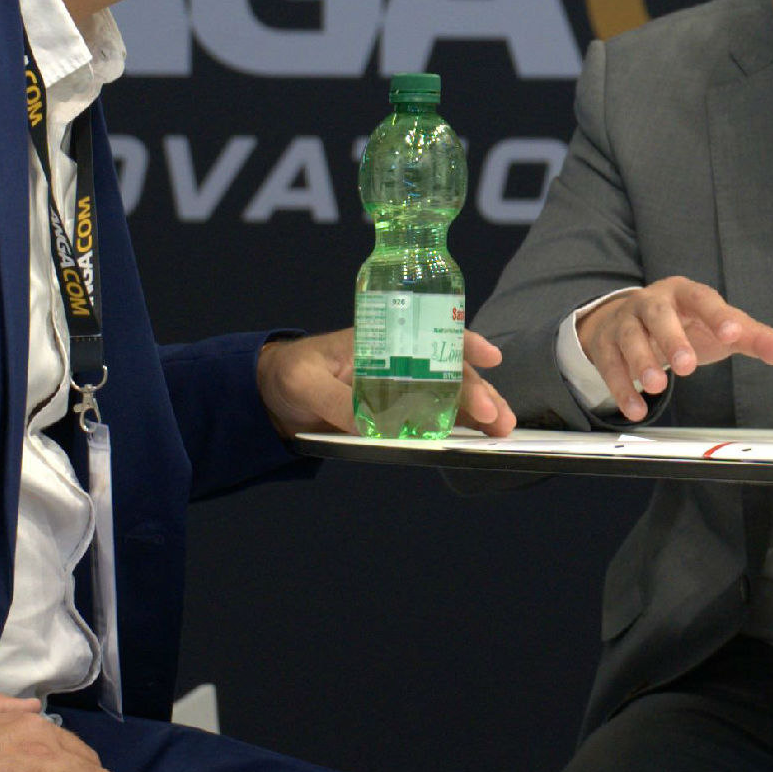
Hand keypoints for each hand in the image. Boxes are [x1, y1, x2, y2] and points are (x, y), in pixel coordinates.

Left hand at [258, 325, 516, 436]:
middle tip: (498, 418)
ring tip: (500, 432)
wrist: (272, 394)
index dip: (464, 342)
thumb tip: (374, 427)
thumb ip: (337, 403)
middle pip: (450, 370)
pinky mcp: (395, 412)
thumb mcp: (306, 385)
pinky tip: (475, 437)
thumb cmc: (290, 375)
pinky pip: (432, 417)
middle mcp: (399, 361)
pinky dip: (456, 425)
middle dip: (479, 391)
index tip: (490, 356)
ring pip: (449, 395)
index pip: (432, 334)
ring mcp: (400, 387)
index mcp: (382, 342)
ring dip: (477, 411)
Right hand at [575, 279, 772, 423]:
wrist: (626, 319)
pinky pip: (610, 364)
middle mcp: (653, 302)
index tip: (733, 335)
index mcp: (686, 293)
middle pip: (658, 314)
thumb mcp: (719, 328)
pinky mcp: (605, 344)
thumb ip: (754, 339)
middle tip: (687, 367)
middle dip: (672, 339)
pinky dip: (621, 387)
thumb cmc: (684, 324)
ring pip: (630, 336)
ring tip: (657, 387)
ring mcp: (625, 321)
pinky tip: (635, 410)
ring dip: (641, 362)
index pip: (703, 299)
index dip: (717, 315)